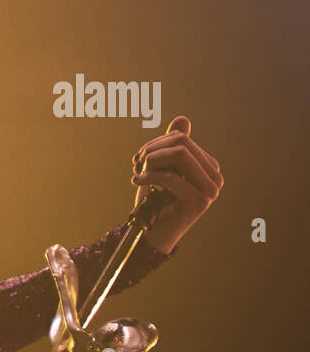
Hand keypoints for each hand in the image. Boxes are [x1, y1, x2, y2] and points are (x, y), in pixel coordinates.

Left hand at [129, 115, 222, 253]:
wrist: (150, 233)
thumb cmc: (155, 200)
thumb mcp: (161, 168)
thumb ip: (172, 145)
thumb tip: (182, 119)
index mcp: (208, 166)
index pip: (182, 139)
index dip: (156, 144)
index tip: (139, 157)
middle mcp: (215, 177)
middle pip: (182, 143)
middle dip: (154, 149)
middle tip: (137, 162)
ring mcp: (211, 190)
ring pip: (180, 155)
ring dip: (152, 160)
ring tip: (137, 170)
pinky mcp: (200, 201)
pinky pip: (172, 177)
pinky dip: (149, 175)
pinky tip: (136, 180)